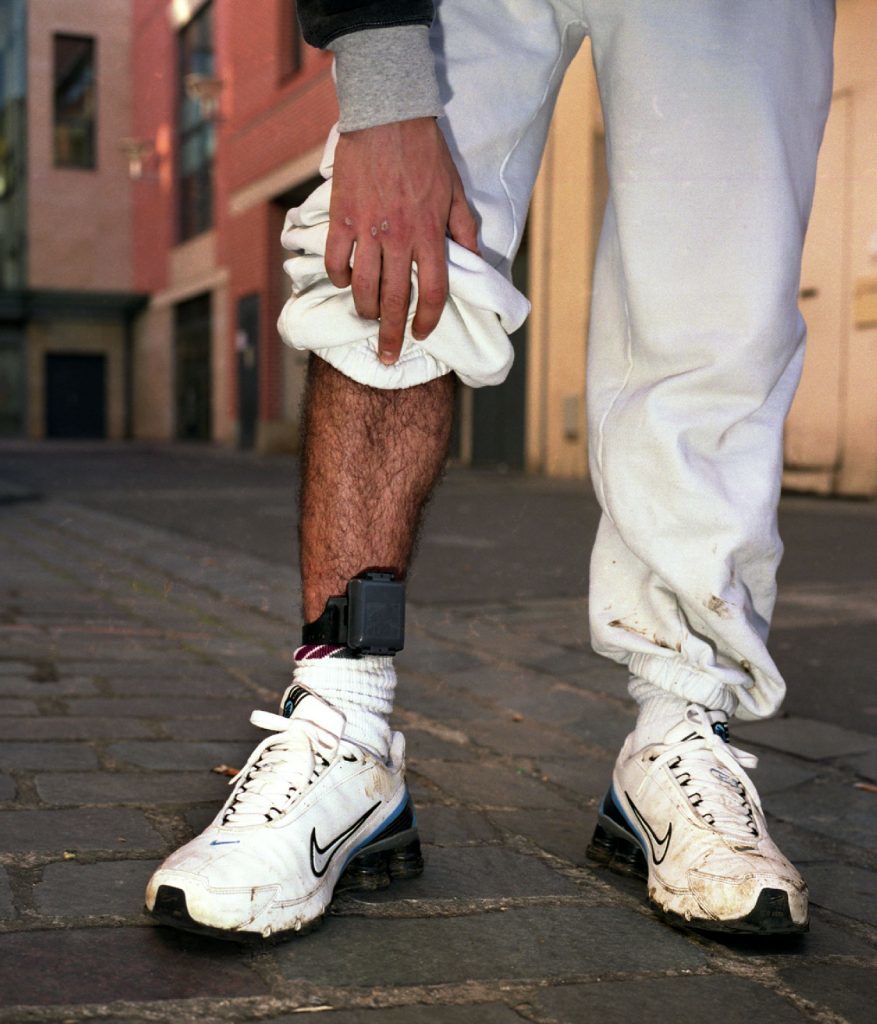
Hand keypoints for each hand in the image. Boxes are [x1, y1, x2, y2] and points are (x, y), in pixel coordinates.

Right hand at [325, 117, 478, 364]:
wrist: (387, 116)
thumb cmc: (426, 154)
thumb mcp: (456, 192)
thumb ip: (464, 232)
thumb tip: (474, 264)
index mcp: (430, 235)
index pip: (434, 292)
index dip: (428, 320)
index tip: (422, 334)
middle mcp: (399, 239)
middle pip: (396, 301)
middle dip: (392, 335)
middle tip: (388, 357)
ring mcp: (367, 231)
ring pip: (363, 288)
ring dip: (366, 311)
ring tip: (368, 320)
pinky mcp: (341, 219)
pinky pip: (336, 262)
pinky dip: (339, 278)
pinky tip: (345, 283)